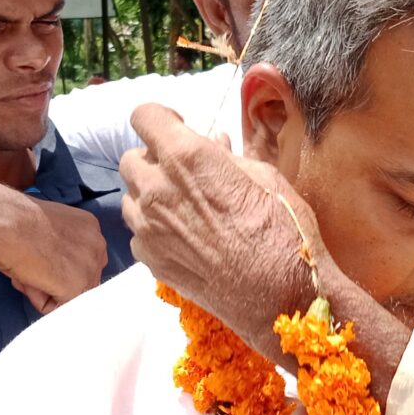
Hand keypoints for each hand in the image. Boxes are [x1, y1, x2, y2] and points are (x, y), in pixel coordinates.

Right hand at [0, 187, 107, 311]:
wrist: (8, 223)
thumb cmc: (15, 220)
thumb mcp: (49, 227)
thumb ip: (59, 245)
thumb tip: (52, 270)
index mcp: (90, 227)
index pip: (84, 259)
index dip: (60, 266)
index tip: (41, 262)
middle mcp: (98, 246)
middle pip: (83, 279)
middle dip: (57, 281)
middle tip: (31, 270)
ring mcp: (89, 268)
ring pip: (71, 294)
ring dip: (48, 291)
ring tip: (27, 274)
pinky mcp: (77, 286)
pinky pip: (59, 307)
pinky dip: (40, 301)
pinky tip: (28, 281)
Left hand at [120, 103, 324, 358]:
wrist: (280, 298)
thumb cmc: (283, 232)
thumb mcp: (265, 178)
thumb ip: (227, 157)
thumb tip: (213, 142)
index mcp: (187, 157)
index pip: (144, 116)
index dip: (160, 119)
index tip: (177, 128)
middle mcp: (157, 188)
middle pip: (130, 158)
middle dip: (153, 159)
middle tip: (183, 172)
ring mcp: (148, 228)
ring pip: (130, 197)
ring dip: (149, 194)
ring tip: (184, 207)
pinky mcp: (150, 260)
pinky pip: (139, 232)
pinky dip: (155, 229)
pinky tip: (185, 238)